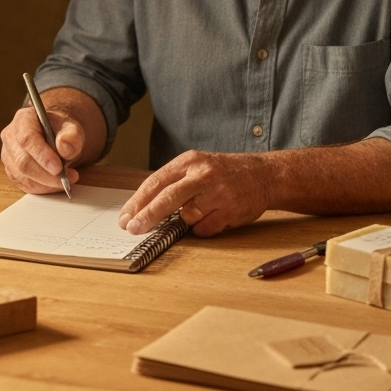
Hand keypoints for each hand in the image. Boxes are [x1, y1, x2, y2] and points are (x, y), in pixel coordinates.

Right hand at [0, 106, 84, 193]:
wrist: (57, 136)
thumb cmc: (62, 131)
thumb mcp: (72, 128)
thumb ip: (72, 136)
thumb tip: (65, 148)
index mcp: (23, 120)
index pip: (26, 139)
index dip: (41, 155)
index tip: (58, 167)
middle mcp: (10, 137)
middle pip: (22, 162)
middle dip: (46, 175)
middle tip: (68, 178)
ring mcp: (9, 155)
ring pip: (23, 177)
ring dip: (46, 184)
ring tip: (66, 180)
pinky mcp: (12, 171)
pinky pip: (25, 185)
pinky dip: (42, 188)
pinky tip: (56, 184)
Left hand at [117, 151, 271, 236]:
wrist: (264, 174)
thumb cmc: (224, 174)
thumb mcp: (197, 167)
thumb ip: (173, 183)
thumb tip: (143, 208)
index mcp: (189, 161)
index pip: (156, 182)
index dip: (138, 202)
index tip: (125, 217)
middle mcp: (202, 174)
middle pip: (166, 197)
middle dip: (146, 216)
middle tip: (132, 229)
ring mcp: (217, 192)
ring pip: (187, 216)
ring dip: (187, 220)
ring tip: (201, 210)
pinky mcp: (230, 210)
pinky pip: (205, 228)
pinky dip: (204, 227)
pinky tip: (215, 216)